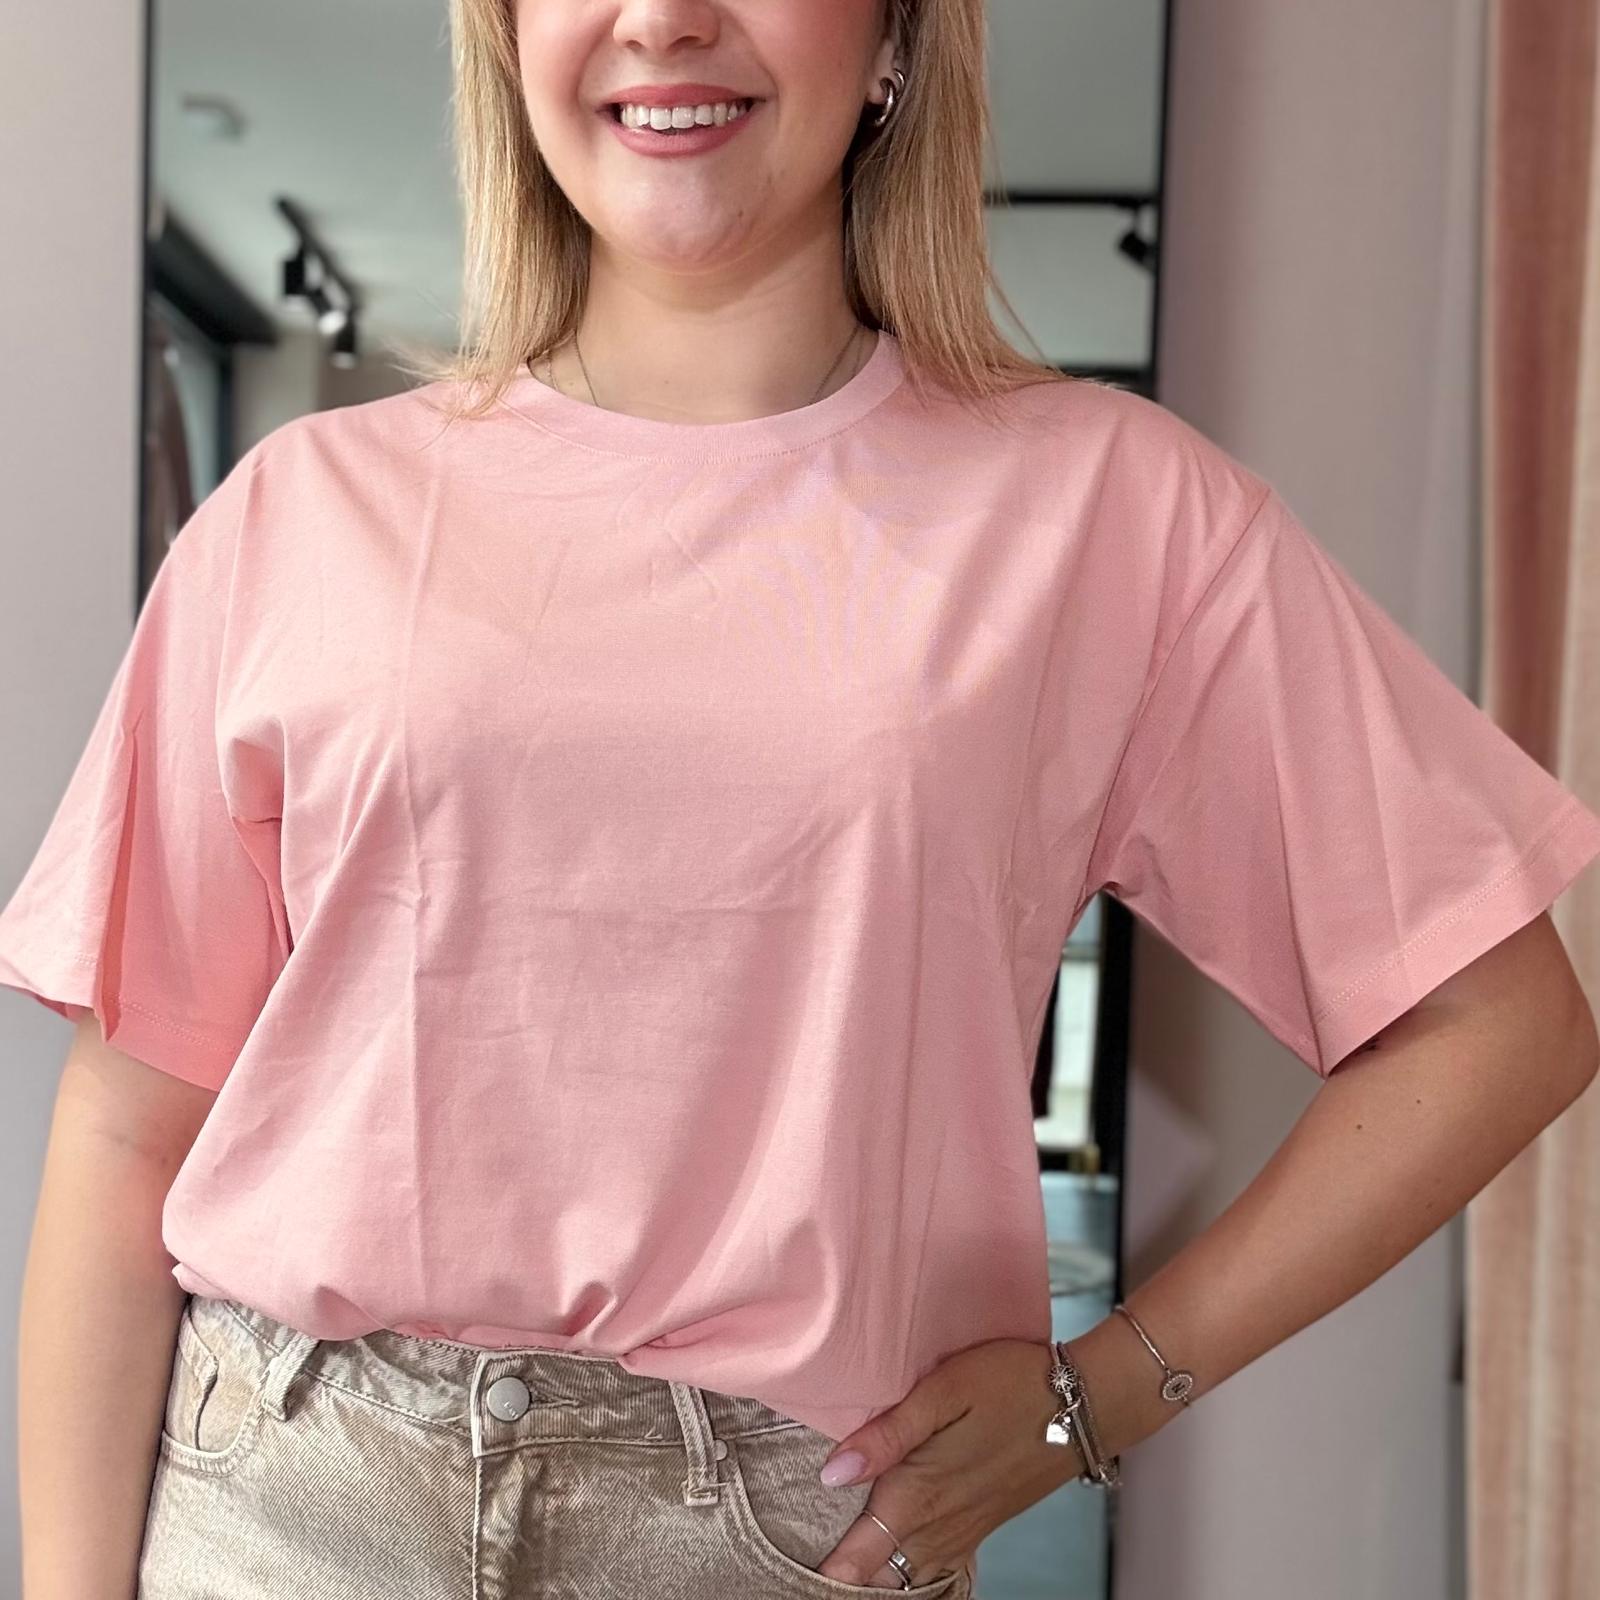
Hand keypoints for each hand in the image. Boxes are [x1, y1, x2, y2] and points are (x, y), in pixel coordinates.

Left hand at [811, 1339, 1082, 1587]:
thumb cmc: (1010, 1383)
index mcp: (920, 1495)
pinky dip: (910, 1568)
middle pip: (881, 1577)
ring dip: (876, 1576)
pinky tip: (898, 1555)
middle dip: (846, 1579)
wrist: (1087, 1404)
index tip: (796, 1575)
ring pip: (909, 1574)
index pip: (860, 1558)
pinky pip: (937, 1563)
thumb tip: (831, 1474)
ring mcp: (966, 1528)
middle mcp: (940, 1524)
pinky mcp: (984, 1521)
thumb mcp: (942, 1392)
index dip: (827, 1574)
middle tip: (809, 1570)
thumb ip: (886, 1436)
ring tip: (843, 1567)